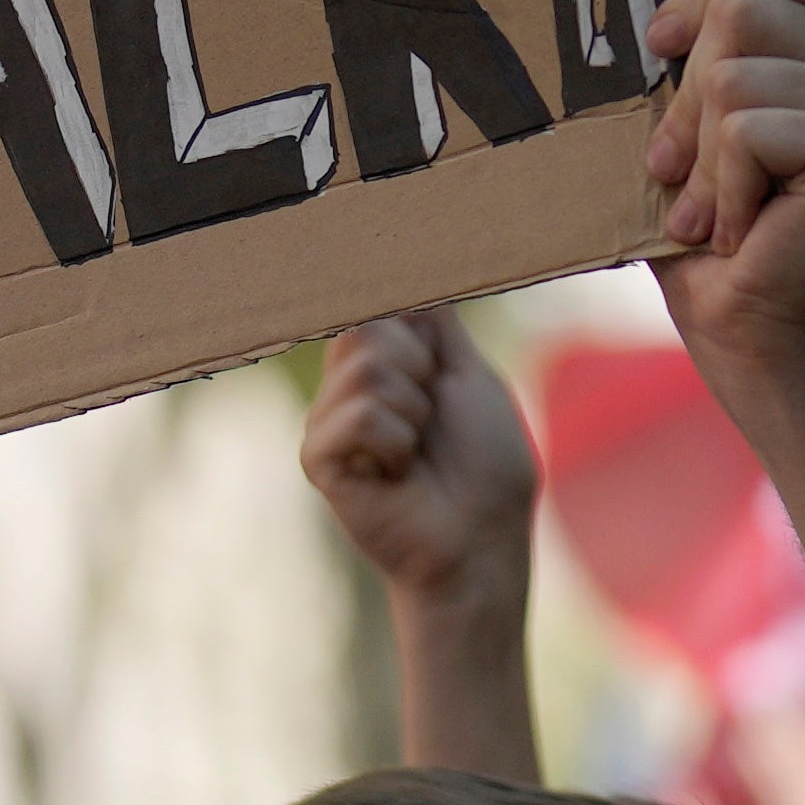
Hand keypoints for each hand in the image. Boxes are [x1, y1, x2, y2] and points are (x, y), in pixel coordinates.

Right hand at [301, 309, 536, 615]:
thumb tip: (405, 266)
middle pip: (366, 326)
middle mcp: (348, 386)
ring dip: (414, 410)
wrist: (480, 539)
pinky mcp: (317, 458)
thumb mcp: (469, 374)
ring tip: (417, 450)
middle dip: (418, 366)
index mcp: (384, 363)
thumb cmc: (486, 465)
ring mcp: (328, 421)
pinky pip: (358, 416)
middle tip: (431, 416)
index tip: (406, 314)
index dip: (395, 310)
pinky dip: (395, 442)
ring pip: (365, 368)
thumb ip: (433, 322)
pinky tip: (395, 474)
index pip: (372, 303)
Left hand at [639, 0, 804, 375]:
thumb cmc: (706, 228)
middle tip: (690, 175)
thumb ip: (691, 56)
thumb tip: (649, 13)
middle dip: (687, 100)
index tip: (662, 47)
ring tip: (719, 211)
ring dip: (701, 160)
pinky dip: (722, 190)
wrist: (745, 330)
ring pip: (731, 77)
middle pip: (737, 9)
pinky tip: (744, 229)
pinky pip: (744, 130)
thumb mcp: (688, 123)